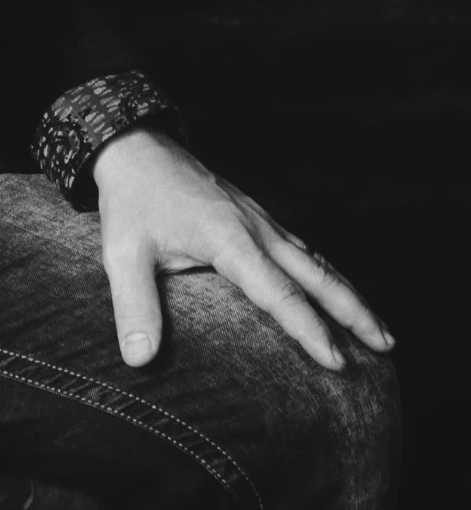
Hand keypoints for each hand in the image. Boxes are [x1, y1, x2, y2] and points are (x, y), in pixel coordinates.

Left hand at [92, 128, 394, 372]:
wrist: (136, 146)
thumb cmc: (131, 200)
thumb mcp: (122, 252)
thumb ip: (134, 306)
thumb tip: (139, 360)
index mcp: (230, 238)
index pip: (279, 293)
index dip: (310, 330)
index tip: (338, 363)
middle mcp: (256, 228)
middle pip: (317, 273)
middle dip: (353, 311)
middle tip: (386, 346)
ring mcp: (260, 219)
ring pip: (315, 259)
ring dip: (348, 293)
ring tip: (379, 330)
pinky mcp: (256, 216)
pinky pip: (301, 249)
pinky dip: (326, 274)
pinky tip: (334, 291)